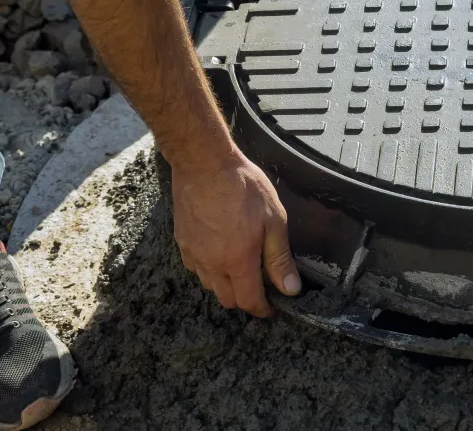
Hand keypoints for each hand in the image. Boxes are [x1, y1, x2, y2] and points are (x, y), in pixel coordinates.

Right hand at [171, 155, 300, 316]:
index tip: (270, 308)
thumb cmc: (242, 187)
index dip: (262, 309)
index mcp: (237, 262)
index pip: (248, 301)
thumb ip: (280, 258)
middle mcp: (212, 264)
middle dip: (244, 299)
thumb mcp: (273, 220)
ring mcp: (193, 253)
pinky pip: (195, 267)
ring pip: (210, 285)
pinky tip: (219, 253)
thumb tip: (290, 289)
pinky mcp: (182, 241)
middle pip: (227, 298)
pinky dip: (209, 269)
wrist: (204, 164)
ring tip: (240, 268)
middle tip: (259, 287)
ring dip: (226, 285)